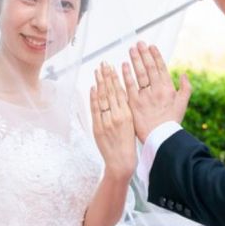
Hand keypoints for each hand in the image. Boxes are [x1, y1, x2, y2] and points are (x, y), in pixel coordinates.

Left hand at [90, 62, 136, 180]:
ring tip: (97, 71)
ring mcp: (107, 121)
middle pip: (111, 92)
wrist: (121, 162)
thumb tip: (121, 94)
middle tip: (103, 63)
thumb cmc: (128, 144)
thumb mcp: (132, 124)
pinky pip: (95, 110)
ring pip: (103, 98)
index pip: (120, 91)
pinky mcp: (98, 128)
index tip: (112, 67)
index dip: (115, 78)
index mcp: (128, 114)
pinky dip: (93, 98)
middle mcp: (118, 116)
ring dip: (99, 83)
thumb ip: (126, 110)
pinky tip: (93, 87)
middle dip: (106, 76)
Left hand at [122, 41, 190, 142]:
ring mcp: (145, 96)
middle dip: (144, 54)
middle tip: (139, 43)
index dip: (156, 56)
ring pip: (139, 74)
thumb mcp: (182, 104)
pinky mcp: (134, 103)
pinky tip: (123, 65)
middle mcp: (156, 90)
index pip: (161, 68)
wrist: (160, 138)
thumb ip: (185, 88)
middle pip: (149, 67)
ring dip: (135, 60)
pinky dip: (126, 74)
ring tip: (131, 49)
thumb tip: (184, 74)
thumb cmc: (171, 122)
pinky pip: (129, 86)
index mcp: (168, 89)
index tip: (151, 46)